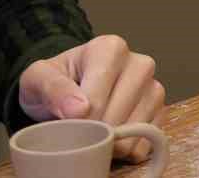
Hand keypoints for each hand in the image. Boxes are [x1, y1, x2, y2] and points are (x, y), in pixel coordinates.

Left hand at [18, 35, 165, 161]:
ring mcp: (154, 88)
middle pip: (118, 116)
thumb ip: (52, 88)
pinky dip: (125, 149)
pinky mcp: (160, 111)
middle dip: (94, 133)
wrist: (70, 89)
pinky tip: (110, 138)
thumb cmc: (56, 82)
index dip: (77, 121)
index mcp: (112, 49)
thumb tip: (79, 110)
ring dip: (110, 143)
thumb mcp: (37, 78)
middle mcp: (140, 65)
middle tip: (76, 132)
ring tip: (93, 132)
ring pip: (134, 132)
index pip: (97, 99)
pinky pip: (145, 142)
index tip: (64, 123)